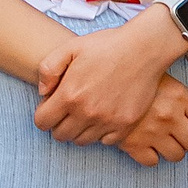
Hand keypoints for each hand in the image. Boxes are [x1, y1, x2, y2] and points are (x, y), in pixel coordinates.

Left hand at [33, 10, 187, 148]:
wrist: (144, 48)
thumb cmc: (108, 45)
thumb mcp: (70, 47)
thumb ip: (48, 69)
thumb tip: (43, 92)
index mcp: (70, 95)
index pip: (42, 122)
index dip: (44, 115)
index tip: (52, 107)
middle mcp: (87, 112)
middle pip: (61, 135)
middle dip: (59, 124)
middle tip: (68, 111)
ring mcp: (108, 120)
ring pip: (82, 141)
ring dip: (79, 130)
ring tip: (86, 114)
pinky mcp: (126, 124)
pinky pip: (105, 141)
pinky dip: (101, 133)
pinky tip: (104, 117)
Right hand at [112, 78, 187, 164]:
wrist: (100, 80)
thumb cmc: (134, 76)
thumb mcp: (165, 79)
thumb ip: (185, 97)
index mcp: (180, 97)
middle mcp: (169, 116)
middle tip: (183, 138)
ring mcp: (151, 131)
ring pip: (176, 155)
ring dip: (173, 151)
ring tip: (164, 142)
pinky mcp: (132, 144)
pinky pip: (151, 161)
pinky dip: (151, 157)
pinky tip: (147, 147)